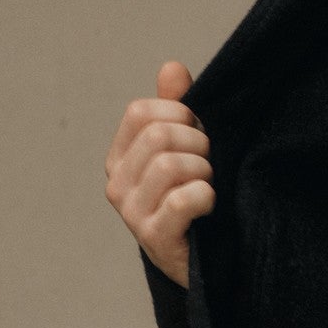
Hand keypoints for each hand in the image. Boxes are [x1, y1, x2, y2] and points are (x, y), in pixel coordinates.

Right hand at [104, 59, 214, 289]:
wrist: (205, 261)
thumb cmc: (195, 198)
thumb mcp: (186, 149)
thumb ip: (178, 108)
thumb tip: (172, 67)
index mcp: (121, 156)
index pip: (141, 112)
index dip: (180, 114)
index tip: (198, 134)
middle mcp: (118, 183)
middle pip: (159, 136)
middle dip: (198, 143)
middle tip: (210, 164)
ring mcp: (132, 213)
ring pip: (171, 165)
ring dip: (204, 172)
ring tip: (208, 185)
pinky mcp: (154, 237)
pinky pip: (184, 200)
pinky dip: (206, 197)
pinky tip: (210, 206)